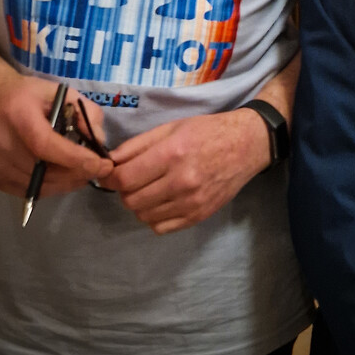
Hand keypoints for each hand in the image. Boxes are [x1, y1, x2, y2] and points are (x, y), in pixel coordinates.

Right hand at [0, 74, 113, 195]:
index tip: (101, 164)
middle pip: (42, 169)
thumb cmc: (31, 96)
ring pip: (37, 185)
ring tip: (83, 173)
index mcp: (18, 115)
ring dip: (65, 183)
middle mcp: (1, 142)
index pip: (45, 144)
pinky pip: (27, 191)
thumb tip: (99, 142)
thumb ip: (86, 113)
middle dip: (76, 173)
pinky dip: (49, 187)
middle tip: (98, 170)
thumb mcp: (63, 92)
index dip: (74, 158)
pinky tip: (62, 176)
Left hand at [102, 109, 269, 234]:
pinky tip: (163, 200)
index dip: (110, 177)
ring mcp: (191, 202)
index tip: (109, 173)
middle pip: (131, 200)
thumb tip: (108, 162)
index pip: (124, 178)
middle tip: (133, 179)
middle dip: (124, 190)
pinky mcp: (199, 216)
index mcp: (172, 153)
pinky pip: (160, 227)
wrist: (246, 145)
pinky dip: (155, 216)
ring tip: (150, 188)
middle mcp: (181, 181)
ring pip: (143, 216)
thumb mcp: (171, 127)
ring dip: (140, 203)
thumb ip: (137, 145)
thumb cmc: (207, 131)